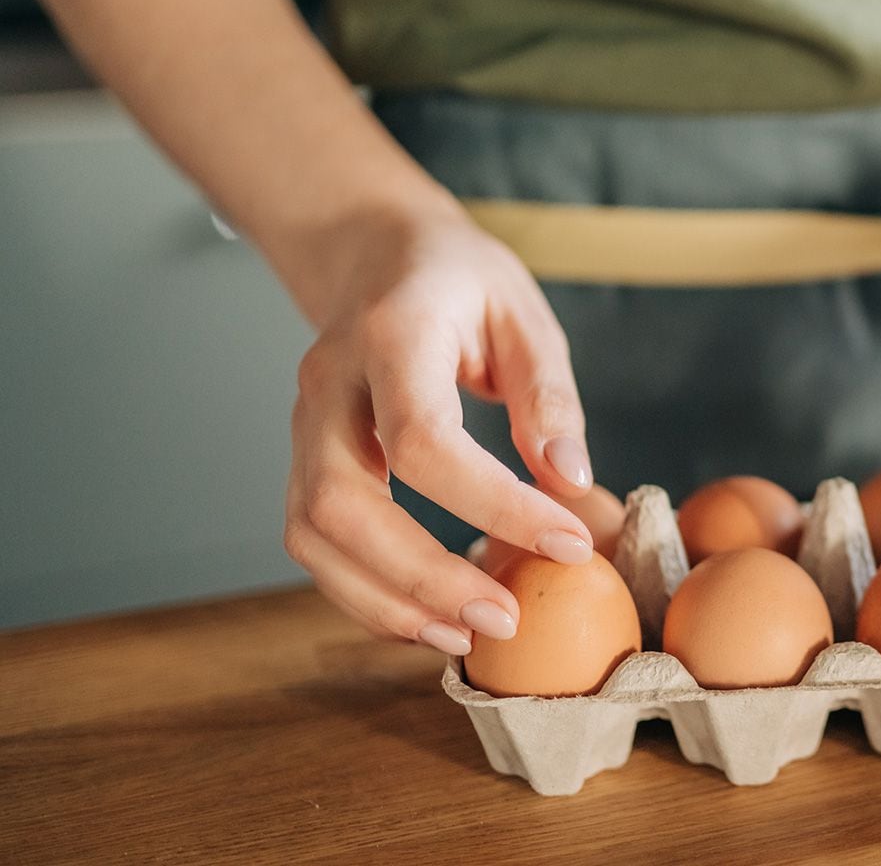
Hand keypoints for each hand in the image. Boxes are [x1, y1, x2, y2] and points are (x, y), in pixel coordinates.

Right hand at [280, 206, 599, 655]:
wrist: (371, 250)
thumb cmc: (457, 278)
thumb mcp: (522, 310)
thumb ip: (547, 393)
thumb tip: (572, 482)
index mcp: (391, 335)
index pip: (425, 439)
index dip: (495, 503)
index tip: (568, 541)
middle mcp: (329, 383)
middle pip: (343, 501)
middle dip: (422, 575)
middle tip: (504, 618)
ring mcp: (302, 424)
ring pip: (312, 533)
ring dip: (385, 599)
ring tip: (467, 635)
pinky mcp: (302, 459)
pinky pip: (313, 541)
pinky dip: (366, 591)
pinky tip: (430, 617)